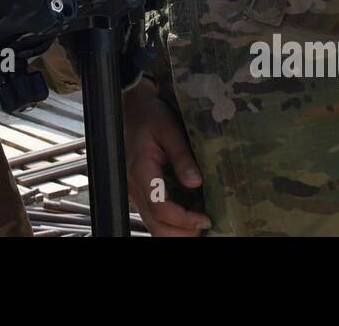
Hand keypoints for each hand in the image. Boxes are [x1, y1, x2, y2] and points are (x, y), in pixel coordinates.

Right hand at [124, 79, 211, 235]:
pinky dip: (170, 222)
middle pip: (155, 225)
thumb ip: (182, 156)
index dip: (184, 219)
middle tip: (205, 225)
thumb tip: (196, 182)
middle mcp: (133, 185)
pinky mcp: (138, 190)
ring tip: (199, 222)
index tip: (206, 218)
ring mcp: (134, 190)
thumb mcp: (169, 128)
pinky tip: (188, 213)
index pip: (160, 208)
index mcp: (140, 170)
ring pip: (153, 224)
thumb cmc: (149, 114)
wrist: (132, 107)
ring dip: (177, 230)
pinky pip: (152, 215)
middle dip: (182, 232)